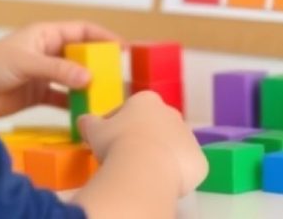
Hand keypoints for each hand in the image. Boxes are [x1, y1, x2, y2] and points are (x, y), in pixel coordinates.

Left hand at [0, 21, 121, 119]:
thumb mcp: (26, 63)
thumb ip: (57, 70)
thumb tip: (89, 78)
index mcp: (45, 34)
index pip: (82, 31)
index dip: (103, 37)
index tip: (123, 49)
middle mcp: (47, 52)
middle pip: (81, 55)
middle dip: (100, 65)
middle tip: (119, 77)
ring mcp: (43, 74)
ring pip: (74, 78)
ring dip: (88, 87)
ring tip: (108, 97)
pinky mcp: (37, 94)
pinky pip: (62, 98)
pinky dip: (73, 105)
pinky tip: (85, 113)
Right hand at [79, 91, 207, 196]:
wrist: (146, 168)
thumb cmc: (117, 142)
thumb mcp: (94, 130)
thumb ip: (89, 122)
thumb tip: (83, 120)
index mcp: (147, 100)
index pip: (130, 109)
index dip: (116, 124)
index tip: (108, 140)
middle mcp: (172, 113)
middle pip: (154, 126)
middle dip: (141, 139)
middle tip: (125, 157)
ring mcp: (189, 136)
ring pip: (170, 146)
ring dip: (159, 156)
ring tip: (142, 172)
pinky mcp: (198, 160)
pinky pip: (184, 167)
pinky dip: (173, 174)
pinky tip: (158, 182)